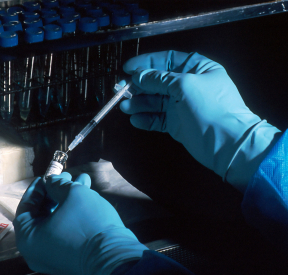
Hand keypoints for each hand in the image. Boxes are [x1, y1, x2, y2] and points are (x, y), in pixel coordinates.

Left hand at [13, 173, 146, 274]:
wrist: (114, 259)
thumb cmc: (87, 223)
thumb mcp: (73, 194)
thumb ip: (57, 184)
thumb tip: (51, 182)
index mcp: (28, 239)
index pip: (25, 207)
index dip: (37, 189)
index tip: (47, 176)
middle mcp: (36, 252)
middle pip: (42, 214)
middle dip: (56, 192)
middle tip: (68, 176)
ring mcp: (53, 258)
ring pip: (56, 221)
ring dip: (68, 200)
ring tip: (83, 181)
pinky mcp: (69, 261)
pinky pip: (64, 233)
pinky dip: (72, 215)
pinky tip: (88, 197)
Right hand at [120, 50, 280, 191]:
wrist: (226, 142)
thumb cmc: (209, 107)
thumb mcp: (184, 85)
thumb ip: (159, 79)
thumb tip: (138, 76)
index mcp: (196, 68)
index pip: (167, 59)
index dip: (146, 62)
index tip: (127, 68)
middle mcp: (188, 85)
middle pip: (158, 81)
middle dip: (138, 85)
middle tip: (119, 90)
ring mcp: (182, 105)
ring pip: (155, 100)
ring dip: (139, 103)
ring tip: (125, 107)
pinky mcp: (177, 124)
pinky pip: (157, 118)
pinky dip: (146, 118)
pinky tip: (135, 120)